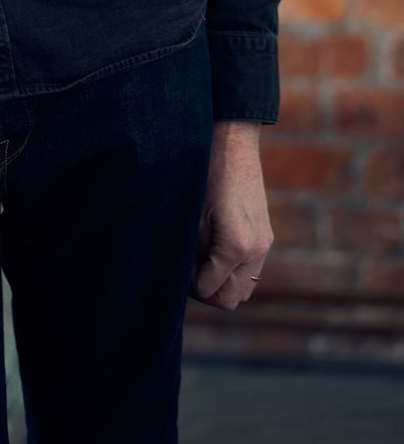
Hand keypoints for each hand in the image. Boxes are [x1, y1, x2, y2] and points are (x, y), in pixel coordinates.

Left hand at [189, 120, 273, 309]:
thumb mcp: (190, 216)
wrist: (232, 144)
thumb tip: (187, 276)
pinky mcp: (266, 237)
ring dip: (221, 283)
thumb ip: (191, 253)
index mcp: (235, 247)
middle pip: (231, 299)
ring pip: (244, 288)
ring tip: (200, 260)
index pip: (210, 290)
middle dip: (206, 290)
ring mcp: (265, 244)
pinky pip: (251, 270)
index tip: (177, 266)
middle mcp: (256, 250)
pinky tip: (213, 249)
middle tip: (187, 268)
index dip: (189, 285)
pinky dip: (232, 271)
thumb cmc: (204, 175)